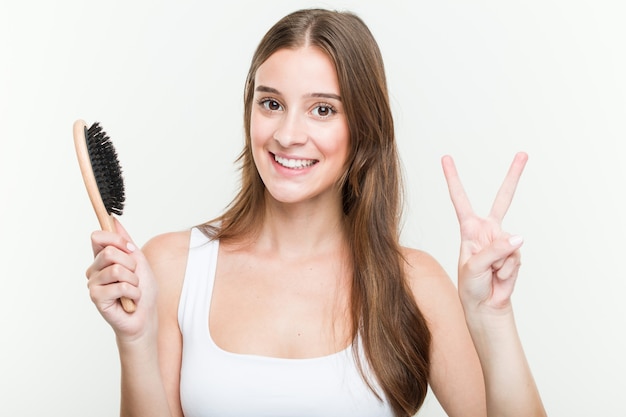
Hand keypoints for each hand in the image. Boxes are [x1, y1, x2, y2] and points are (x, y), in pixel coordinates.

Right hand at [86, 219, 157, 341]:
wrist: (145, 317)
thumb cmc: (143, 291)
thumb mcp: (139, 261)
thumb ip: (125, 242)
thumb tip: (113, 219)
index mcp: (102, 259)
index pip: (98, 237)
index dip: (116, 239)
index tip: (130, 248)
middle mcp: (94, 269)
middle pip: (110, 252)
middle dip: (131, 264)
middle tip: (134, 276)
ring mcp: (93, 284)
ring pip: (117, 270)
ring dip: (134, 280)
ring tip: (133, 290)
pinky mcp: (96, 297)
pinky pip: (120, 286)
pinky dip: (133, 293)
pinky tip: (130, 300)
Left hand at [442, 152, 527, 312]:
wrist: (485, 305)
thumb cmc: (471, 285)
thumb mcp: (474, 266)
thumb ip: (495, 250)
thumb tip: (519, 237)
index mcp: (470, 228)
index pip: (460, 199)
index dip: (453, 178)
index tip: (445, 158)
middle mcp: (487, 230)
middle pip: (503, 199)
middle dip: (513, 176)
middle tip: (523, 154)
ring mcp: (503, 240)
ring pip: (510, 241)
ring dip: (500, 262)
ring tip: (490, 273)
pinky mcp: (515, 253)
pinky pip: (516, 257)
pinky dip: (508, 269)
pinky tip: (499, 276)